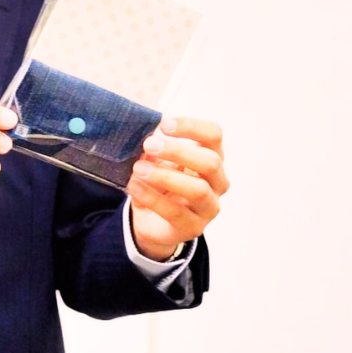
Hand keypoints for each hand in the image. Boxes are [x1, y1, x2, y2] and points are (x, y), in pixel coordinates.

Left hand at [127, 116, 228, 260]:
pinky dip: (152, 198)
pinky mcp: (194, 227)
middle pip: (210, 162)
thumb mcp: (156, 162)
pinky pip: (176, 212)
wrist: (153, 221)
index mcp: (211, 157)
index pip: (213, 135)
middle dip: (178, 151)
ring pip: (198, 190)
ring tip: (139, 169)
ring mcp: (209, 207)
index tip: (165, 125)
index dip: (192, 127)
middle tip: (149, 145)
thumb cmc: (160, 184)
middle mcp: (217, 182)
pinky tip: (134, 186)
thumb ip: (154, 150)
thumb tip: (146, 140)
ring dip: (165, 176)